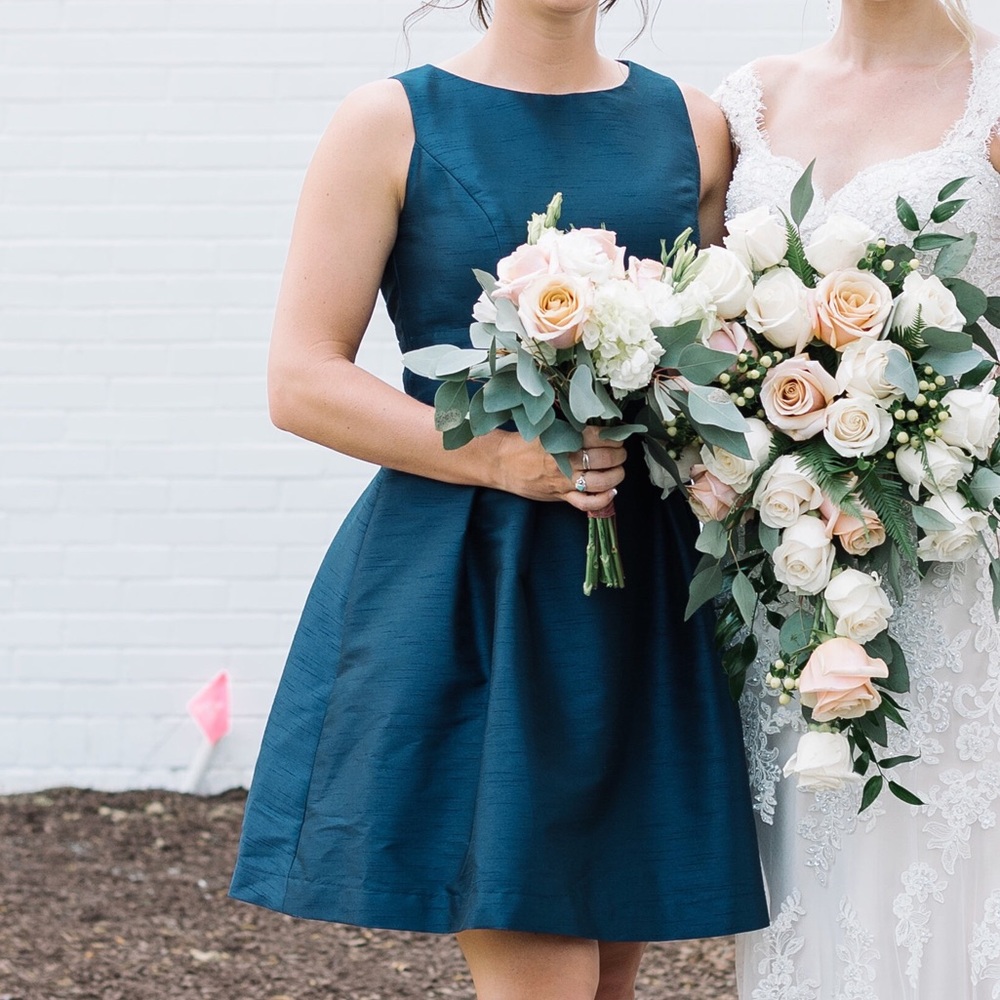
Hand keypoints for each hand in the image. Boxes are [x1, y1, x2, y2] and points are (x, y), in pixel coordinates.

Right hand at [492, 425, 625, 511]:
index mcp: (561, 440)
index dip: (613, 437)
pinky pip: (586, 502)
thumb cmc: (525, 444)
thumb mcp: (547, 430)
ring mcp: (563, 480)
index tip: (617, 437)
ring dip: (616, 475)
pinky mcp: (560, 495)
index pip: (597, 437)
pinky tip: (611, 492)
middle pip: (603, 459)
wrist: (502, 464)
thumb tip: (600, 429)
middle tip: (621, 452)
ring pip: (600, 481)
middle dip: (618, 455)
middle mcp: (564, 460)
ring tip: (618, 469)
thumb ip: (571, 430)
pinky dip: (602, 499)